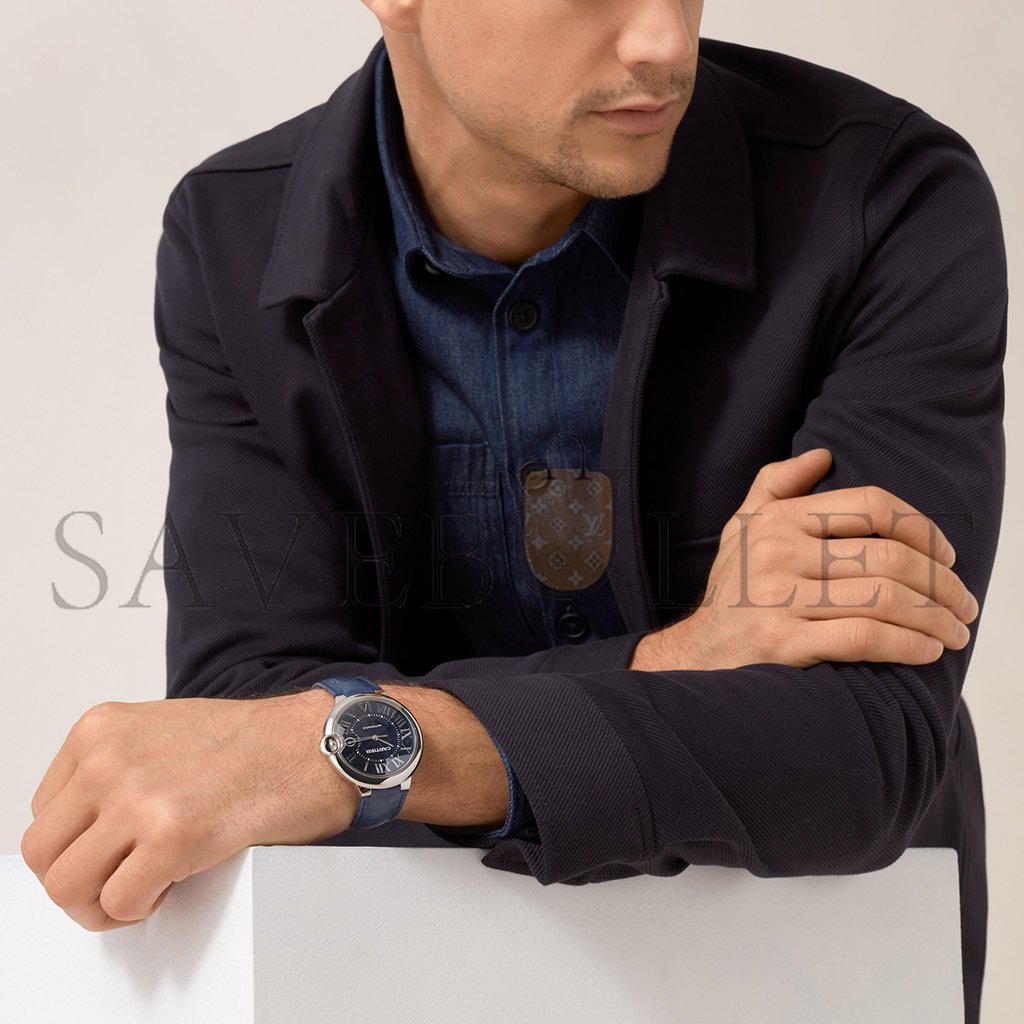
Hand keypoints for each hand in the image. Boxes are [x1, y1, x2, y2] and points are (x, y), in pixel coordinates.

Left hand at [20, 688, 354, 931]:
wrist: (319, 744)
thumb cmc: (256, 742)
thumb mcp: (163, 732)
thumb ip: (117, 768)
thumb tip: (86, 832)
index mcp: (101, 729)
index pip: (44, 812)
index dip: (77, 844)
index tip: (108, 852)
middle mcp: (110, 758)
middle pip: (44, 852)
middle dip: (78, 881)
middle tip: (117, 885)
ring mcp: (138, 797)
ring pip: (67, 885)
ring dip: (102, 903)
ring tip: (141, 890)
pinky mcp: (172, 837)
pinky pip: (120, 903)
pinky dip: (139, 908)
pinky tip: (171, 885)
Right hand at [629, 449, 978, 670]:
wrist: (695, 655)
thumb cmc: (730, 591)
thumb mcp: (741, 529)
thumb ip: (776, 486)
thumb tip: (822, 455)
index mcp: (778, 520)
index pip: (871, 506)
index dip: (923, 528)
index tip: (947, 557)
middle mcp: (777, 553)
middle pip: (889, 557)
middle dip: (942, 583)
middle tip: (965, 604)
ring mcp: (778, 599)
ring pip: (885, 599)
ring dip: (936, 618)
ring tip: (956, 632)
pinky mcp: (782, 644)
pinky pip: (864, 638)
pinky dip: (908, 645)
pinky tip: (927, 651)